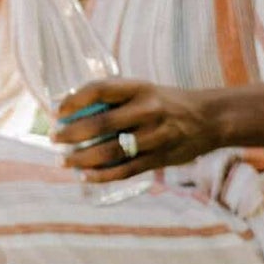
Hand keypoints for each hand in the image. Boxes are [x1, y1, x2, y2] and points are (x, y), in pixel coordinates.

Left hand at [54, 77, 224, 179]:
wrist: (210, 118)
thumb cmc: (164, 103)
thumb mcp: (143, 90)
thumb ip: (113, 98)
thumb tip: (69, 110)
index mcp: (140, 88)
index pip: (100, 90)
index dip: (74, 101)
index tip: (57, 112)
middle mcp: (148, 110)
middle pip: (100, 124)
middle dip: (71, 134)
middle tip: (54, 139)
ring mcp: (156, 136)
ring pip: (110, 151)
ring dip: (81, 158)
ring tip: (63, 161)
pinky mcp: (161, 157)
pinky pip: (125, 170)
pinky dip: (102, 175)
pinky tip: (85, 175)